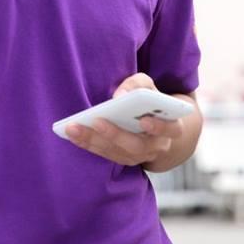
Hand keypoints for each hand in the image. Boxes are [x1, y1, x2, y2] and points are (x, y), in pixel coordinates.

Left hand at [64, 73, 183, 166]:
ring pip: (118, 153)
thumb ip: (136, 84)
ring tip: (73, 128)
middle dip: (115, 134)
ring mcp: (140, 157)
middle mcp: (157, 146)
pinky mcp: (124, 159)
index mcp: (172, 127)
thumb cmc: (150, 98)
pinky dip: (88, 144)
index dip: (158, 127)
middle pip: (137, 145)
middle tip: (96, 121)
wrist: (155, 120)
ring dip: (94, 141)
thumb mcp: (147, 85)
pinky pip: (106, 154)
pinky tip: (72, 133)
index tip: (144, 121)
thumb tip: (118, 96)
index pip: (169, 129)